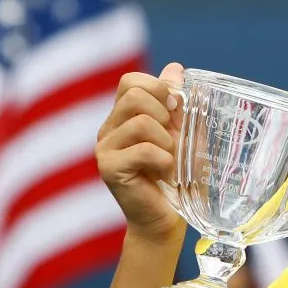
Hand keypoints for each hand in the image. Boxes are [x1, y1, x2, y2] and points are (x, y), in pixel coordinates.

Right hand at [96, 62, 185, 243]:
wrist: (165, 219)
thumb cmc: (177, 178)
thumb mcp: (183, 134)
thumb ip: (177, 103)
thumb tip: (175, 68)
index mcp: (123, 117)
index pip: (131, 81)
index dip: (158, 89)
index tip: (174, 111)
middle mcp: (108, 128)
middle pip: (135, 95)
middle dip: (164, 115)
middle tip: (172, 142)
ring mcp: (104, 148)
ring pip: (140, 122)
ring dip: (166, 142)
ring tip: (169, 161)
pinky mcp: (108, 168)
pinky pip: (143, 149)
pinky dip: (163, 160)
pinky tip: (165, 174)